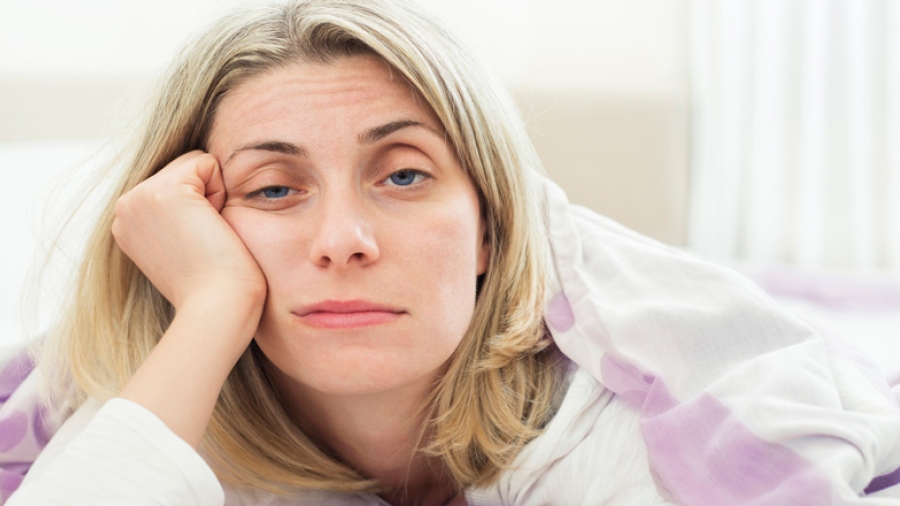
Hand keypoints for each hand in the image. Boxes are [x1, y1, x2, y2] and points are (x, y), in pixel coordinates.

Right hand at [112, 150, 265, 310]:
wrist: (217, 306)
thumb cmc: (214, 286)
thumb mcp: (181, 247)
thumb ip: (175, 218)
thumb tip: (196, 199)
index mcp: (128, 221)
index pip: (175, 182)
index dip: (200, 207)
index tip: (196, 246)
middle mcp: (126, 207)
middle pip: (184, 167)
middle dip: (206, 196)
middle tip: (204, 240)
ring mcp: (139, 197)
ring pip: (195, 163)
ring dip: (214, 195)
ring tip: (207, 235)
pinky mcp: (164, 191)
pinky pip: (207, 163)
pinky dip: (221, 192)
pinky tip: (212, 226)